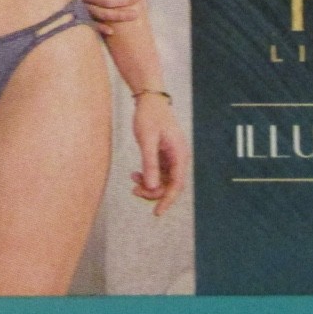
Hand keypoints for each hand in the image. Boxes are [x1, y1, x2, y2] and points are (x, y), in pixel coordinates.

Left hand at [131, 93, 188, 217]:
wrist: (150, 100)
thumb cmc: (150, 116)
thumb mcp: (147, 141)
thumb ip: (150, 164)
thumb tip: (152, 186)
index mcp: (179, 154)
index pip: (176, 185)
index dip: (167, 201)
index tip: (157, 213)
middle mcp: (179, 158)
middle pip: (169, 186)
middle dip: (152, 192)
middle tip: (134, 190)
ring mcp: (172, 157)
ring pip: (163, 181)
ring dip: (148, 185)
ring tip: (133, 180)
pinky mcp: (164, 156)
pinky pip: (158, 173)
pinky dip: (147, 176)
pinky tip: (135, 174)